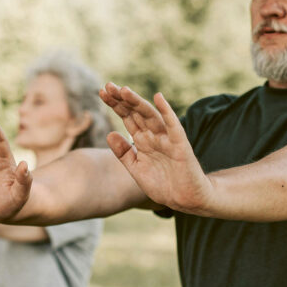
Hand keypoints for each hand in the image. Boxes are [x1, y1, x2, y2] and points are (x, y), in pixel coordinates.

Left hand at [99, 83, 212, 213]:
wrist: (185, 200)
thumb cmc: (163, 185)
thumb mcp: (136, 169)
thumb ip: (123, 153)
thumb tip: (109, 134)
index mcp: (143, 140)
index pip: (127, 117)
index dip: (115, 105)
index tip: (101, 92)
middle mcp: (154, 136)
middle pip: (136, 113)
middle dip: (122, 100)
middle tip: (108, 86)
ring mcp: (167, 139)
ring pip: (150, 116)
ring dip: (138, 103)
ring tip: (124, 91)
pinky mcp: (180, 145)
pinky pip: (173, 126)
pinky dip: (167, 112)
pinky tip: (159, 98)